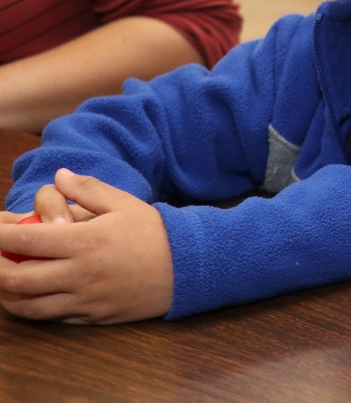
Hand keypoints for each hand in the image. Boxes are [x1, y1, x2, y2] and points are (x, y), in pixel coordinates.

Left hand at [0, 169, 173, 323]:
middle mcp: (80, 274)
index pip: (27, 240)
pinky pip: (50, 317)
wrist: (188, 267)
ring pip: (28, 305)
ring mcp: (85, 299)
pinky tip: (27, 295)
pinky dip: (30, 308)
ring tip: (4, 277)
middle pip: (16, 278)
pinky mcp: (92, 316)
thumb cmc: (155, 232)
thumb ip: (88, 190)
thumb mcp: (124, 203)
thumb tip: (59, 177)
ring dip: (6, 293)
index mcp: (86, 242)